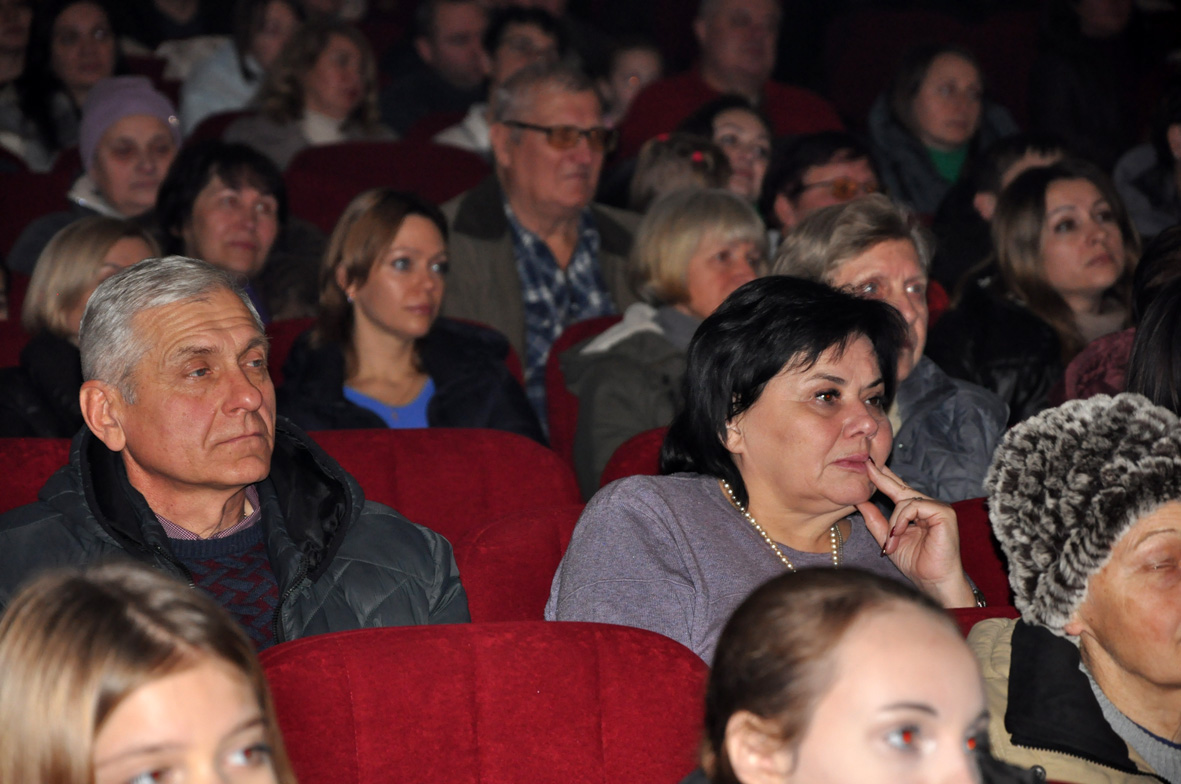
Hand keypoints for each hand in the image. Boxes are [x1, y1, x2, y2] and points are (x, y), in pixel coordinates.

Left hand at [856, 458, 976, 607]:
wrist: (933, 583)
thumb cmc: (916, 564)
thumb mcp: (888, 539)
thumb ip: (875, 520)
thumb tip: (859, 501)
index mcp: (917, 511)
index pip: (898, 489)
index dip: (882, 477)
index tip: (867, 464)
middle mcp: (929, 506)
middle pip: (901, 487)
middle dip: (882, 478)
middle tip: (867, 464)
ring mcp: (938, 508)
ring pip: (904, 500)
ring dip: (892, 523)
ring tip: (891, 543)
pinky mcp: (944, 513)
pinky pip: (914, 506)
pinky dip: (902, 520)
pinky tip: (898, 534)